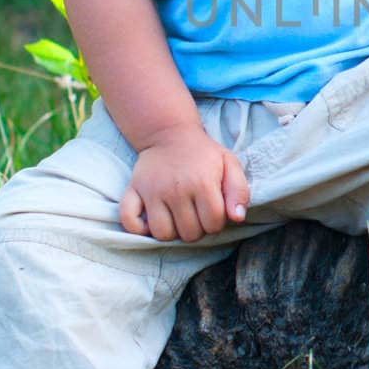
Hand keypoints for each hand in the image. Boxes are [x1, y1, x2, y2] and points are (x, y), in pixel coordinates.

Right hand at [120, 123, 249, 240]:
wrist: (169, 134)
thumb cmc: (202, 154)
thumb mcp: (229, 164)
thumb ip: (239, 191)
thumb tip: (237, 217)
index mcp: (202, 183)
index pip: (213, 224)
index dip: (216, 222)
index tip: (212, 210)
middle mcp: (176, 189)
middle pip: (189, 234)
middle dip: (196, 228)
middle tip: (195, 213)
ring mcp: (152, 192)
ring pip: (162, 234)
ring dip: (172, 232)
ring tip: (177, 218)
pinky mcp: (133, 191)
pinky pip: (129, 222)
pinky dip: (139, 228)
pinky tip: (151, 221)